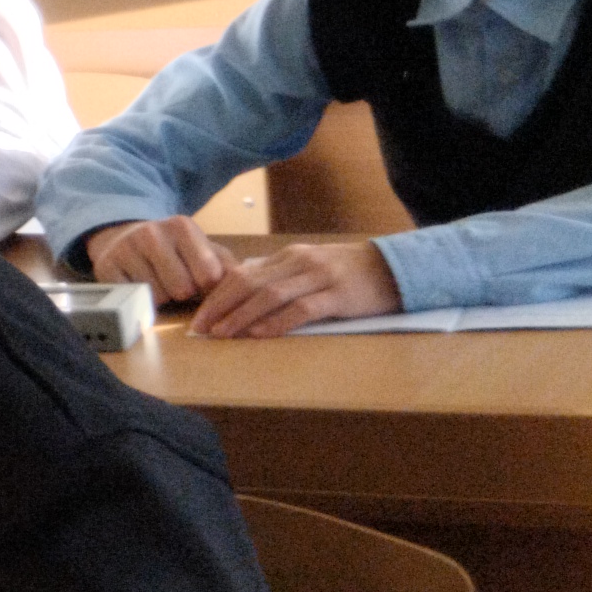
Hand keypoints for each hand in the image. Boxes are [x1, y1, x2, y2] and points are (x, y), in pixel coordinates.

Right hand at [82, 216, 230, 304]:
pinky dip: (139, 300)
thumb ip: (227, 266)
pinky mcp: (106, 266)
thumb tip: (247, 284)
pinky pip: (134, 299)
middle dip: (182, 293)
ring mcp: (126, 248)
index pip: (209, 276)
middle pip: (183, 289)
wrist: (123, 239)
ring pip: (158, 296)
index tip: (200, 282)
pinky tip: (139, 285)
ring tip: (156, 283)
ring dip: (161, 298)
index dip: (207, 288)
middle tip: (175, 283)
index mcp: (182, 226)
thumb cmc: (172, 251)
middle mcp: (152, 232)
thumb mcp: (202, 250)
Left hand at [190, 237, 400, 339]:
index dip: (217, 296)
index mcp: (286, 257)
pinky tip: (261, 334)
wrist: (393, 267)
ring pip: (271, 295)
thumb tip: (239, 296)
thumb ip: (278, 278)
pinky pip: (302, 308)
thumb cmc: (346, 273)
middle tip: (201, 329)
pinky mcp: (339, 295)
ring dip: (242, 316)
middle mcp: (298, 262)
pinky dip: (278, 322)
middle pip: (249, 283)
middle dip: (221, 307)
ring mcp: (319, 277)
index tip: (198, 318)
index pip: (241, 274)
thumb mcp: (307, 268)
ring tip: (223, 334)